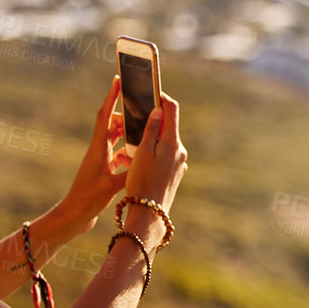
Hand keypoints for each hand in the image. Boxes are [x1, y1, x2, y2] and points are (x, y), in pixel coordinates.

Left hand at [59, 76, 130, 227]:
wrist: (74, 216)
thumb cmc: (88, 200)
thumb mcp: (112, 185)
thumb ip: (129, 171)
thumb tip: (146, 159)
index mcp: (98, 148)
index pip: (105, 116)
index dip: (111, 97)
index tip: (118, 80)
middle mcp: (98, 150)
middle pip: (112, 124)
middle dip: (126, 116)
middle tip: (140, 112)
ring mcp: (100, 160)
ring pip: (115, 139)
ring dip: (127, 135)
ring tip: (141, 136)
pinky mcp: (103, 170)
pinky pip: (117, 153)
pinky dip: (127, 151)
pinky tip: (136, 157)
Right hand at [124, 92, 187, 225]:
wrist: (149, 215)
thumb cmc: (142, 182)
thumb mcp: (142, 152)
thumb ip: (151, 129)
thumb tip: (158, 110)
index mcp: (173, 143)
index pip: (171, 110)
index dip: (161, 98)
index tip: (150, 92)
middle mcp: (180, 152)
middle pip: (166, 128)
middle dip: (150, 123)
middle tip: (133, 120)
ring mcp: (179, 165)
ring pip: (162, 145)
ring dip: (147, 142)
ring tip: (128, 149)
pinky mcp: (175, 175)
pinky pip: (162, 159)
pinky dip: (149, 156)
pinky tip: (134, 163)